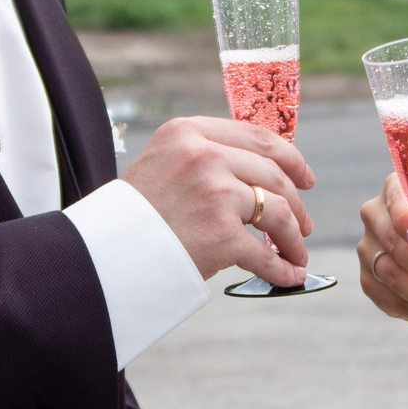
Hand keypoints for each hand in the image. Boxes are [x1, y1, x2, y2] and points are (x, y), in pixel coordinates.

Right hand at [122, 116, 315, 287]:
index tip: (304, 177)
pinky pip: (265, 254)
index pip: (257, 138)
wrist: (102, 253)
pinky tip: (289, 276)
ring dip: (293, 237)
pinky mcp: (220, 234)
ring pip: (277, 212)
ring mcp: (214, 193)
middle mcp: (203, 156)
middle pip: (273, 175)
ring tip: (296, 253)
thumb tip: (260, 177)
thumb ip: (204, 159)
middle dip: (295, 204)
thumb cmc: (134, 215)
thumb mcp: (163, 164)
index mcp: (188, 132)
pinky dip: (282, 268)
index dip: (290, 159)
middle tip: (304, 225)